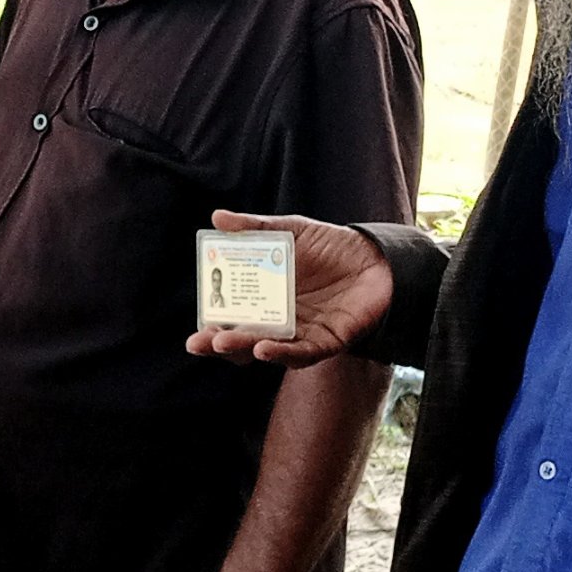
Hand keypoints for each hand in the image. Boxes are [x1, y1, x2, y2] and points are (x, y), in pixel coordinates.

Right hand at [186, 210, 394, 365]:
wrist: (377, 256)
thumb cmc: (331, 246)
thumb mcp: (291, 231)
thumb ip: (255, 228)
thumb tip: (217, 217)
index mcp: (266, 301)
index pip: (233, 321)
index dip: (213, 329)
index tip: (194, 332)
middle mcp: (281, 322)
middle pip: (244, 341)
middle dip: (220, 344)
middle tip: (199, 342)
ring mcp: (303, 333)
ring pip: (268, 349)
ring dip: (245, 349)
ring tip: (224, 343)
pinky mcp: (328, 341)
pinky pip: (303, 353)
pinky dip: (282, 353)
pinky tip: (264, 349)